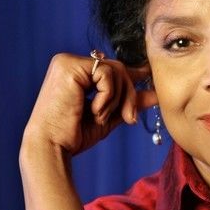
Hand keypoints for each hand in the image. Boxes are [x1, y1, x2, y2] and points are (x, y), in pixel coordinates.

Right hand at [19, 52, 157, 209]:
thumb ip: (129, 103)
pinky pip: (106, 74)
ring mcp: (68, 62)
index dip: (133, 74)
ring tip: (102, 117)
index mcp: (76, 72)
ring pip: (116, 70)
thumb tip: (157, 95)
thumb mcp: (109, 116)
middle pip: (118, 68)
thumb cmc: (74, 135)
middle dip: (129, 95)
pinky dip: (107, 96)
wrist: (52, 147)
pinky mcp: (69, 66)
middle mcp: (70, 62)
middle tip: (130, 118)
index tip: (149, 76)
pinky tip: (94, 110)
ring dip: (117, 99)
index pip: (112, 68)